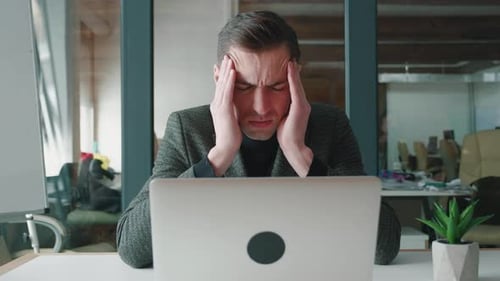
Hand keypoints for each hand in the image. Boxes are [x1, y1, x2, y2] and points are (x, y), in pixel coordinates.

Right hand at [208, 55, 241, 175]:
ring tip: (230, 59)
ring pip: (223, 84)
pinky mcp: (224, 110)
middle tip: (227, 56)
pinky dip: (230, 81)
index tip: (226, 64)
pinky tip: (232, 72)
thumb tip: (236, 104)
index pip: (220, 87)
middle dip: (224, 69)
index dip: (222, 75)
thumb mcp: (231, 119)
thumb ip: (232, 110)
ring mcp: (219, 106)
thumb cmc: (230, 137)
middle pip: (220, 82)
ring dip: (226, 71)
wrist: (225, 148)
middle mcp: (216, 103)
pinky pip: (227, 92)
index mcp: (218, 105)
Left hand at [277, 61, 312, 176]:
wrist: (294, 147)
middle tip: (290, 58)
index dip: (290, 77)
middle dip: (293, 71)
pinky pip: (296, 90)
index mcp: (297, 106)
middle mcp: (303, 104)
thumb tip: (275, 106)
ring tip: (290, 60)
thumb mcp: (283, 119)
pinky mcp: (301, 108)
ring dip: (294, 72)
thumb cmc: (287, 136)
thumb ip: (282, 110)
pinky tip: (290, 69)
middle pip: (297, 84)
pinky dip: (293, 79)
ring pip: (297, 84)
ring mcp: (303, 105)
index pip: (293, 88)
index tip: (287, 66)